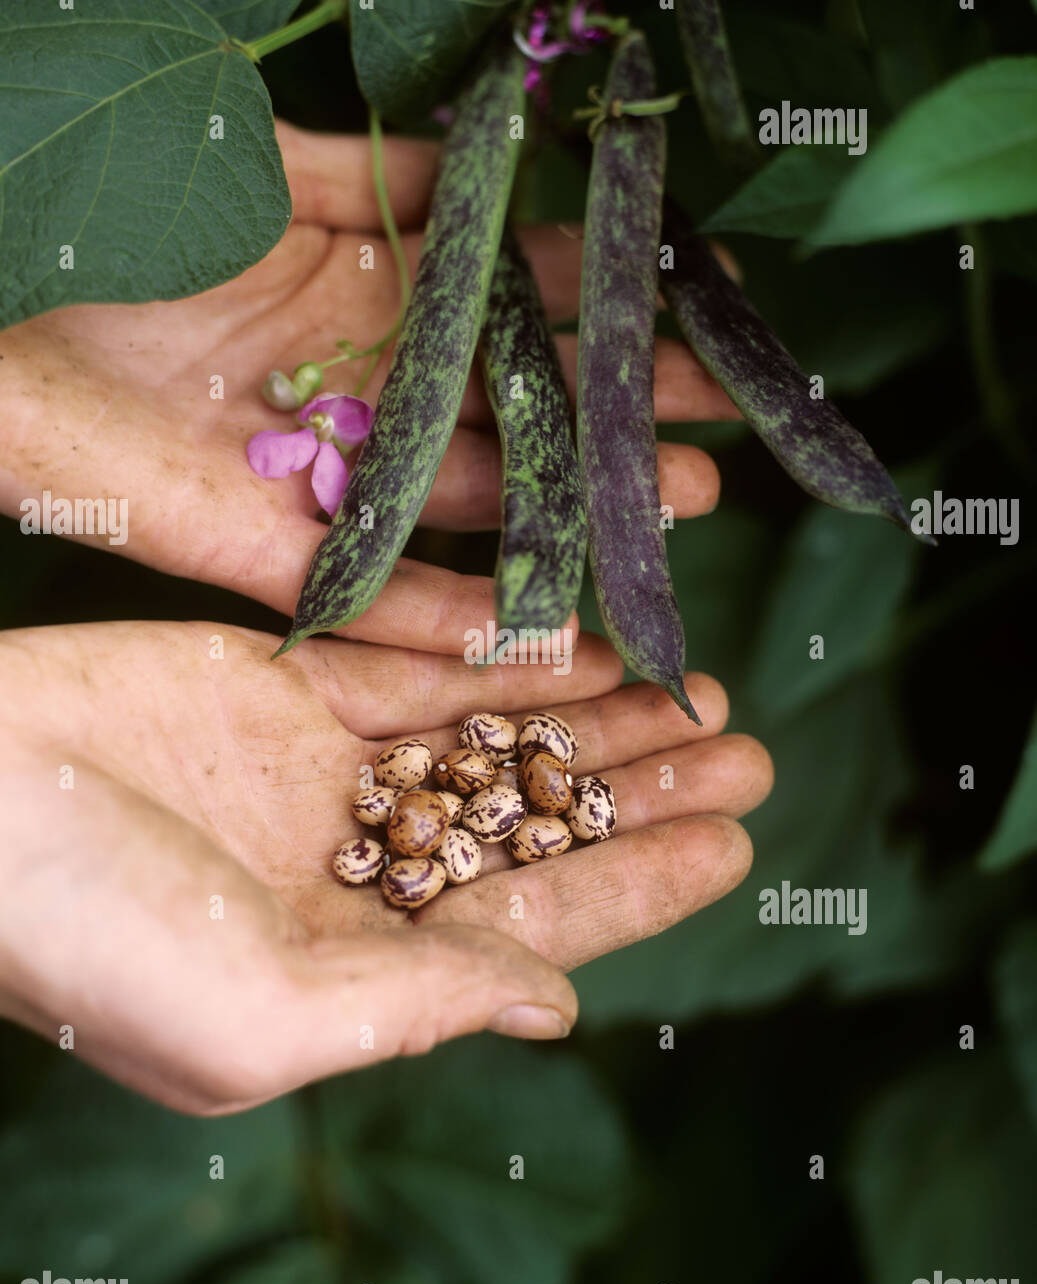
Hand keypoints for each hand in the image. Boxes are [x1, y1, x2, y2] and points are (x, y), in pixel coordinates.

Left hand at [0, 121, 738, 653]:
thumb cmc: (121, 224)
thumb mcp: (273, 172)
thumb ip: (386, 177)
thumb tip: (504, 157)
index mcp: (368, 303)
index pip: (509, 314)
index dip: (600, 317)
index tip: (692, 316)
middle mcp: (362, 400)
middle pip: (512, 421)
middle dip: (615, 424)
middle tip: (713, 435)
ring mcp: (324, 483)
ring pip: (471, 510)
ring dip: (572, 514)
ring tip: (673, 507)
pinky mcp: (272, 556)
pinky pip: (377, 596)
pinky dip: (455, 618)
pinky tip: (544, 628)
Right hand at [0, 622, 770, 1113]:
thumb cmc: (90, 934)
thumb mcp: (265, 1017)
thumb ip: (418, 1005)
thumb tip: (554, 1009)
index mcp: (356, 963)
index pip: (537, 925)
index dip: (642, 884)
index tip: (738, 843)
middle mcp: (353, 865)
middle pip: (534, 823)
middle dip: (640, 790)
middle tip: (748, 749)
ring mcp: (319, 770)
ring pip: (492, 737)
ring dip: (592, 717)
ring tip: (696, 691)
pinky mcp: (284, 684)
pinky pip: (419, 664)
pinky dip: (503, 654)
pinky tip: (584, 642)